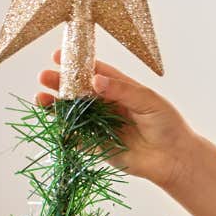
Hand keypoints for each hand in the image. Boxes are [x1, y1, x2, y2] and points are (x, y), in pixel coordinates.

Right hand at [36, 49, 197, 187]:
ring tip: (41, 98)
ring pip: (74, 113)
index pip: (95, 72)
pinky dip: (64, 131)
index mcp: (120, 89)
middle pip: (79, 92)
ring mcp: (101, 126)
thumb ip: (121, 90)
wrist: (175, 159)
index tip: (58, 56)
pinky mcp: (99, 147)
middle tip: (44, 77)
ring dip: (57, 106)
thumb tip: (94, 79)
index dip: (77, 64)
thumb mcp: (148, 101)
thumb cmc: (168, 125)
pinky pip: (77, 138)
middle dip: (60, 84)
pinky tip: (52, 124)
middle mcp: (108, 105)